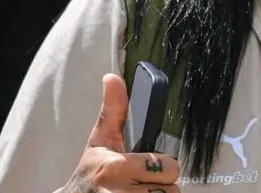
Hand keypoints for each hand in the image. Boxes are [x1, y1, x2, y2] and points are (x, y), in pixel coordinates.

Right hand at [61, 74, 179, 192]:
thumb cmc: (89, 173)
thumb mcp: (99, 141)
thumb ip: (114, 110)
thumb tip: (112, 78)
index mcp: (117, 167)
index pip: (170, 167)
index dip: (163, 167)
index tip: (147, 167)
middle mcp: (120, 192)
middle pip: (171, 188)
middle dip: (160, 185)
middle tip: (141, 183)